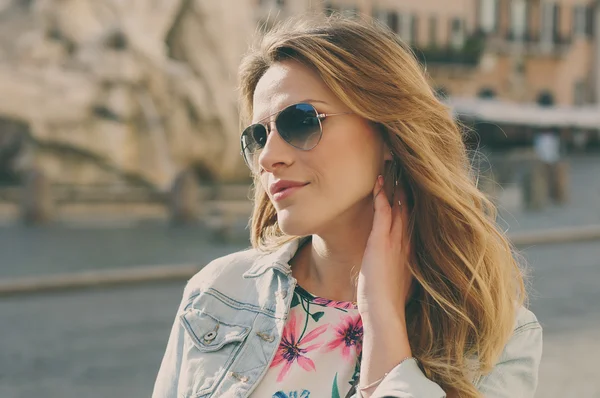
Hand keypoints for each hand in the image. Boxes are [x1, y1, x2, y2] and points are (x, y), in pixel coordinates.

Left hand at [356, 174, 413, 318]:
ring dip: (395, 186)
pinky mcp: (381, 241)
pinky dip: (381, 195)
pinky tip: (378, 182)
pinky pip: (383, 211)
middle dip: (406, 189)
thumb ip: (398, 273)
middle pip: (408, 208)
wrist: (385, 312)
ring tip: (392, 167)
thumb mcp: (397, 283)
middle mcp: (406, 242)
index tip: (410, 188)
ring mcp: (395, 240)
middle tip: (405, 169)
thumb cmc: (387, 303)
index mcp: (410, 251)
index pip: (412, 220)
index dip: (411, 203)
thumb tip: (395, 274)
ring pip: (398, 205)